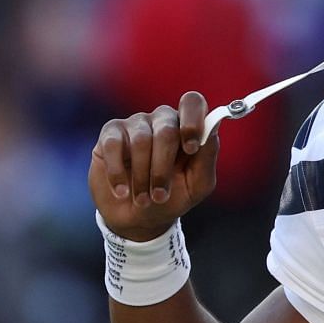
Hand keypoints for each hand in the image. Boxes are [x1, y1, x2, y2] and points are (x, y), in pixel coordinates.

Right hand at [89, 92, 220, 240]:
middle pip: (166, 130)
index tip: (190, 149)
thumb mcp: (197, 185)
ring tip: (142, 200)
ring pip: (141, 140)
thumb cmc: (171, 198)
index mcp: (187, 128)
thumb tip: (213, 127)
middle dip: (163, 169)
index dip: (192, 121)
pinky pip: (113, 144)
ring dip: (142, 177)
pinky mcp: (110, 134)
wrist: (137, 219)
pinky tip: (121, 191)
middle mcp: (162, 120)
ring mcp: (136, 125)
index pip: (193, 103)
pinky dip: (118, 173)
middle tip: (159, 196)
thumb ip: (208, 156)